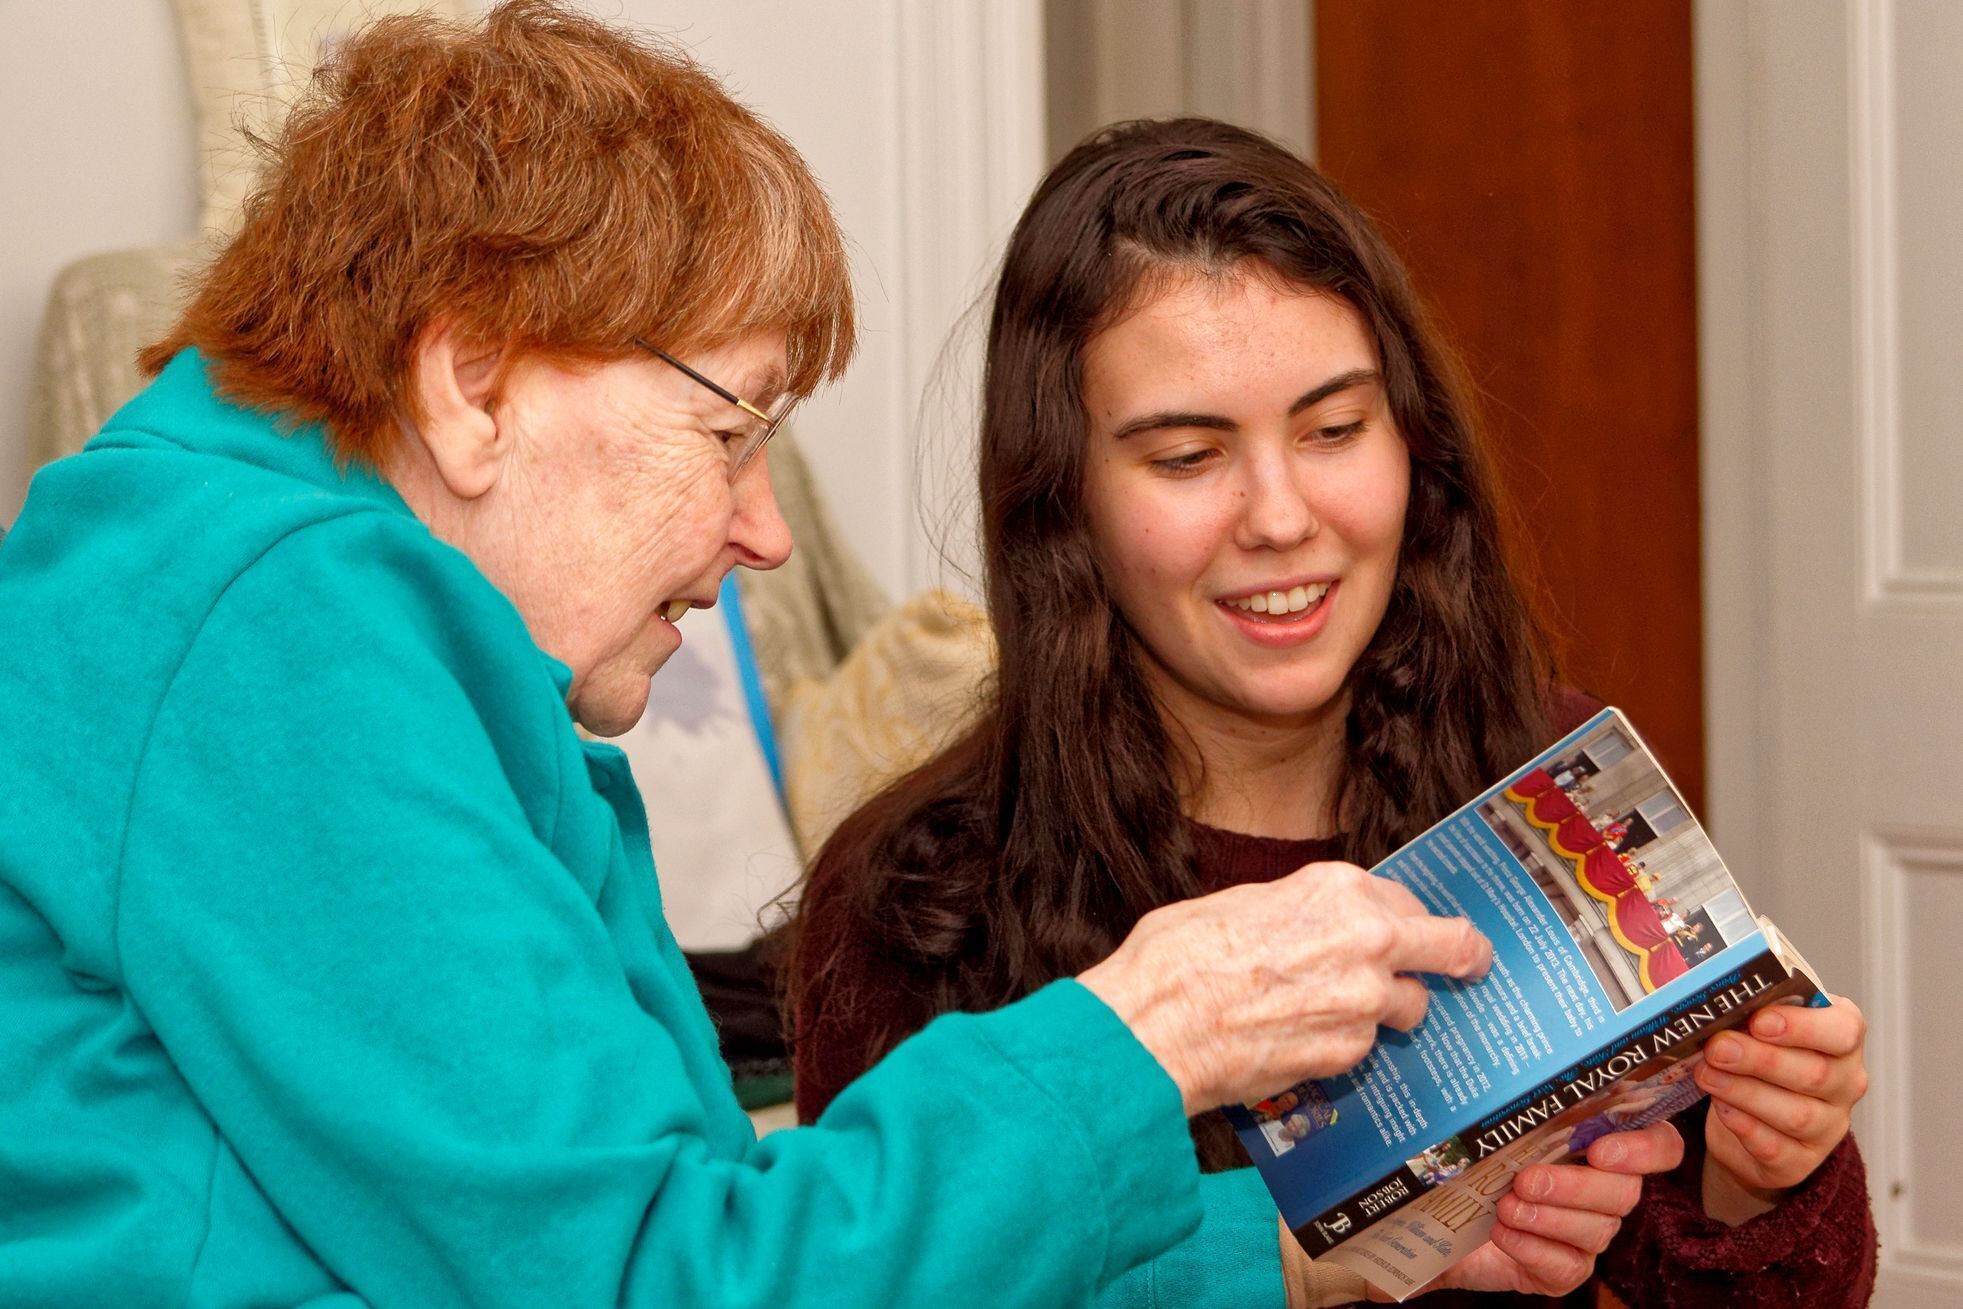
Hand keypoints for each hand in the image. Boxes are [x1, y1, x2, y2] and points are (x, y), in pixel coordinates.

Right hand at [1079, 862, 1491, 1113]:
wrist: (1153, 1027)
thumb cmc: (1177, 958)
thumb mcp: (1241, 904)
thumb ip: (1300, 912)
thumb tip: (1315, 926)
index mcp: (1338, 888)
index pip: (1407, 900)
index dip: (1406, 919)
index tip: (1413, 932)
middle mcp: (1368, 939)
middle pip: (1452, 947)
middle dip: (1462, 957)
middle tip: (1470, 966)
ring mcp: (1365, 1001)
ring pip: (1409, 1007)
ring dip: (1387, 1010)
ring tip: (1337, 1014)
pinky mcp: (1349, 1054)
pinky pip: (1366, 1048)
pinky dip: (1346, 1045)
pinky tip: (1302, 1041)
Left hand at [1395, 1123, 1684, 1298]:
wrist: (1441, 1215)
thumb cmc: (1478, 1159)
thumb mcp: (1497, 1124)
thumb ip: (1519, 1104)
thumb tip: (1511, 1074)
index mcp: (1601, 1143)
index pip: (1660, 1145)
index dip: (1645, 1149)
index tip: (1600, 1151)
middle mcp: (1606, 1190)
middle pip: (1626, 1192)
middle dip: (1575, 1186)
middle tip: (1527, 1181)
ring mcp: (1589, 1232)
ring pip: (1597, 1230)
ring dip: (1547, 1217)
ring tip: (1505, 1207)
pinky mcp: (1566, 1269)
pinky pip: (1566, 1265)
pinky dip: (1531, 1247)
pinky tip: (1504, 1234)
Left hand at [1696, 995, 1867, 1221]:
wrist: (1751, 1118)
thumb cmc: (1759, 1055)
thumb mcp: (1760, 1025)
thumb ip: (1750, 1011)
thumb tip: (1709, 1000)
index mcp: (1842, 1038)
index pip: (1844, 1030)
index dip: (1803, 1026)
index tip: (1759, 1021)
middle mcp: (1846, 1083)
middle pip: (1815, 1073)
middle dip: (1760, 1059)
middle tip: (1718, 1048)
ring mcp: (1829, 1126)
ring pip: (1797, 1114)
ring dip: (1745, 1092)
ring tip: (1707, 1074)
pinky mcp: (1801, 1160)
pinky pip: (1776, 1147)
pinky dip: (1745, 1126)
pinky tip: (1721, 1108)